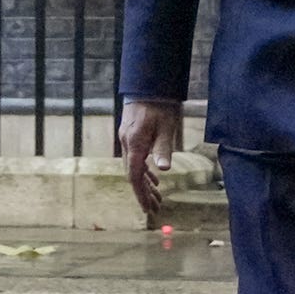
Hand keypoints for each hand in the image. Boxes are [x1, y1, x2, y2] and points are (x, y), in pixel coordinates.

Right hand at [117, 98, 181, 217]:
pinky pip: (136, 158)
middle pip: (133, 175)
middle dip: (144, 192)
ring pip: (134, 167)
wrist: (149, 84)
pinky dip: (144, 170)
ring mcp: (128, 139)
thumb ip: (163, 148)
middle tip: (155, 208)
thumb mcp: (166, 127)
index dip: (141, 194)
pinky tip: (153, 176)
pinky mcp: (132, 135)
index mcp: (135, 144)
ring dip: (145, 183)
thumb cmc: (160, 105)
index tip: (147, 209)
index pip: (134, 176)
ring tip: (157, 197)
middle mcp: (127, 144)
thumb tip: (163, 169)